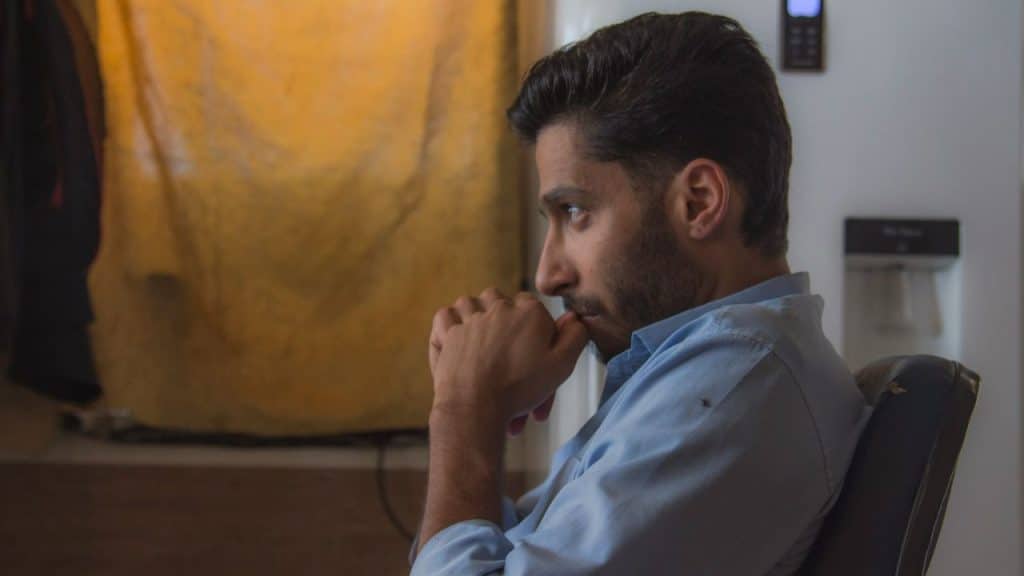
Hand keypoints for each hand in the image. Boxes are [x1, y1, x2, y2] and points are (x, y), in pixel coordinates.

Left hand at [428, 288, 587, 427]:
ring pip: (473, 304)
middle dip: (508, 331)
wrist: (477, 407)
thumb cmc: (520, 388)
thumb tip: (574, 317)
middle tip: (512, 364)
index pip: (534, 307)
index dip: (536, 331)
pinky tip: (456, 338)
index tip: (537, 358)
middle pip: (504, 306)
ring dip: (478, 320)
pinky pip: (446, 317)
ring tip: (485, 345)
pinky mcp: (448, 333)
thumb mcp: (562, 365)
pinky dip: (449, 324)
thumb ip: (575, 336)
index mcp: (528, 311)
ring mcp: (470, 318)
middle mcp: (498, 307)